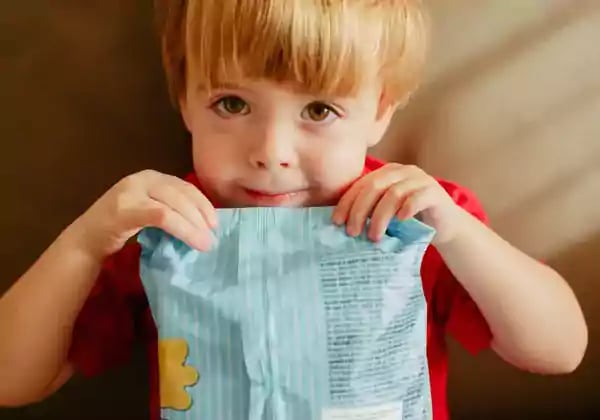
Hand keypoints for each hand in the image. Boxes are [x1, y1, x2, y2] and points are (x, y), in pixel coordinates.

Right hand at [69, 170, 216, 258]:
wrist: (85, 240)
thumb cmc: (120, 228)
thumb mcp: (148, 210)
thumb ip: (170, 207)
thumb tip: (203, 221)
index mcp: (150, 177)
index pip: (184, 186)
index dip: (203, 204)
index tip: (215, 223)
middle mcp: (142, 178)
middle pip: (182, 194)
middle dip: (201, 215)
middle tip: (213, 235)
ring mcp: (132, 192)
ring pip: (173, 206)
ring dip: (193, 226)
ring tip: (205, 243)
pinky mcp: (126, 209)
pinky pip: (161, 216)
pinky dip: (181, 229)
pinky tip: (192, 241)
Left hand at [332, 163, 465, 244]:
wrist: (446, 226)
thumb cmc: (411, 220)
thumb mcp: (386, 213)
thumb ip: (369, 211)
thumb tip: (340, 225)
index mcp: (387, 173)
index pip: (361, 184)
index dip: (347, 202)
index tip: (336, 222)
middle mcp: (402, 171)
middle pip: (374, 186)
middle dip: (359, 211)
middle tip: (352, 232)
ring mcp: (420, 180)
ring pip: (393, 194)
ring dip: (380, 217)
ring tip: (373, 237)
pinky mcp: (435, 192)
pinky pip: (417, 198)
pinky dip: (405, 210)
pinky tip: (399, 222)